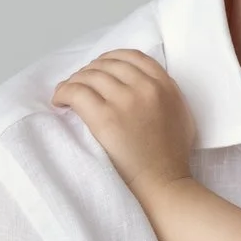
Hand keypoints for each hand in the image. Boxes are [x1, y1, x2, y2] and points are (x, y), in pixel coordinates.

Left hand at [51, 49, 195, 194]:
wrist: (164, 184)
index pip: (132, 56)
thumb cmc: (172, 157)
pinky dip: (63, 92)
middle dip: (89, 71)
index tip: (99, 68)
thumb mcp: (180, 115)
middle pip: (107, 64)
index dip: (110, 59)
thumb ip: (164, 94)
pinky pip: (76, 92)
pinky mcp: (105, 117)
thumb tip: (139, 84)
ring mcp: (125, 101)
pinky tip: (59, 101)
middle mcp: (146, 87)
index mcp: (165, 86)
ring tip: (66, 94)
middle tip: (80, 84)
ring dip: (73, 81)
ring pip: (89, 75)